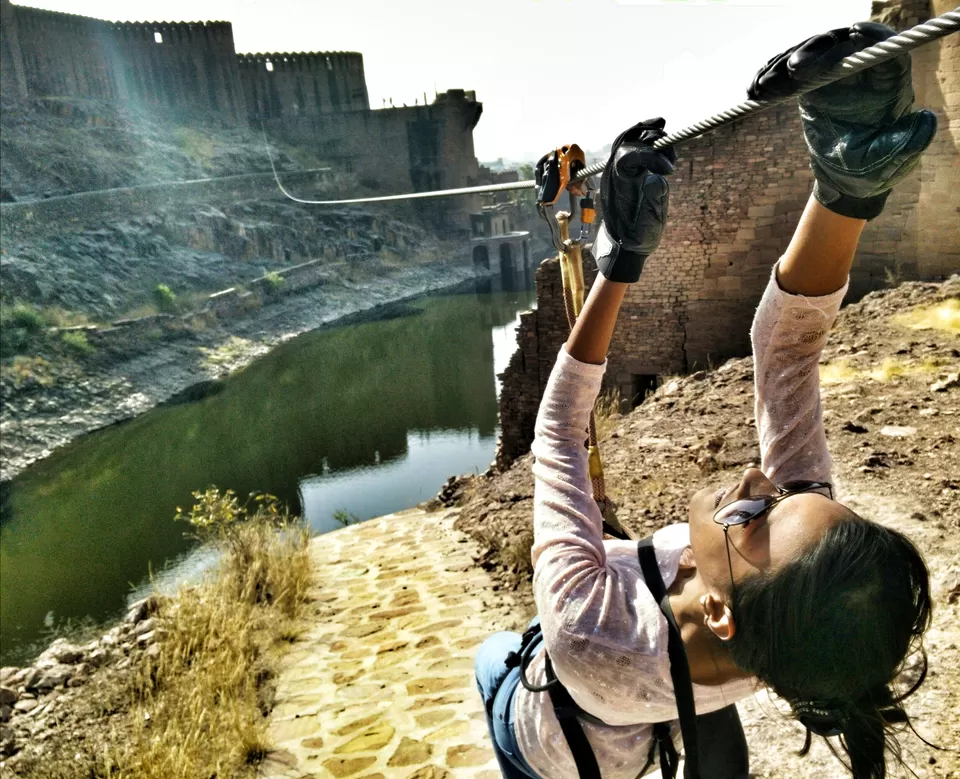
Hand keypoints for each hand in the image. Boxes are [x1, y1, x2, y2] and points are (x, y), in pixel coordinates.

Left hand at [595, 118, 675, 283]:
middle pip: (627, 142)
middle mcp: (615, 175)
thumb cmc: (636, 236)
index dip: (649, 156)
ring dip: (647, 134)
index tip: (668, 171)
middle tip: (667, 141)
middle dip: (648, 136)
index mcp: (619, 187)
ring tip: (665, 137)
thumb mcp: (648, 222)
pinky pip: (634, 148)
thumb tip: (656, 179)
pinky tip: (660, 134)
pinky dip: (646, 139)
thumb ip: (653, 198)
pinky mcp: (629, 171)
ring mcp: (620, 172)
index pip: (628, 157)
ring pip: (629, 141)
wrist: (625, 245)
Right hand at [749, 22, 935, 219]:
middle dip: (816, 50)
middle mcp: (860, 74)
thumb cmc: (875, 171)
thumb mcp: (894, 158)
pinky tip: (756, 90)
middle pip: (839, 45)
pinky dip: (771, 78)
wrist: (845, 181)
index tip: (854, 33)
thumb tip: (926, 119)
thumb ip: (910, 142)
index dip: (870, 37)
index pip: (881, 49)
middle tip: (795, 70)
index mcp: (886, 84)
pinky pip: (789, 74)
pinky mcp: (810, 89)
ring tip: (764, 86)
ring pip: (811, 55)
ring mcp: (833, 79)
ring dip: (784, 65)